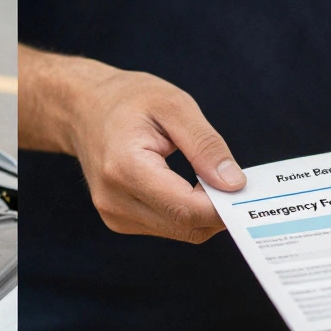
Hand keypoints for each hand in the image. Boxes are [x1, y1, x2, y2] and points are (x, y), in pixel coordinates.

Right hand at [69, 66, 245, 243]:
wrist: (82, 108)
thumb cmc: (126, 100)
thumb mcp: (174, 105)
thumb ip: (206, 145)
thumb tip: (234, 183)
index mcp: (125, 168)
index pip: (186, 208)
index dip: (223, 206)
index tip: (247, 189)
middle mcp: (115, 199)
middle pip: (186, 226)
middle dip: (219, 210)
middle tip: (238, 182)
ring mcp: (114, 214)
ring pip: (181, 231)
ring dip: (205, 212)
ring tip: (211, 177)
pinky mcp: (120, 220)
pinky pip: (169, 227)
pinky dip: (188, 212)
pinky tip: (190, 186)